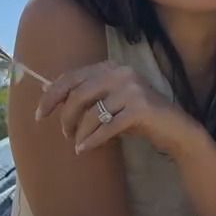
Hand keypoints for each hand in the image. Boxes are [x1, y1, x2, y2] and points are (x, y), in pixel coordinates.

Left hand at [34, 61, 194, 158]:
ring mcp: (132, 90)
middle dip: (66, 116)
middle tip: (64, 133)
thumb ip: (86, 94)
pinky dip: (93, 140)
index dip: (52, 95)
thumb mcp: (111, 101)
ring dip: (79, 132)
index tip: (40, 114)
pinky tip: (85, 148)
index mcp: (111, 67)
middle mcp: (121, 73)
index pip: (72, 76)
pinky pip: (107, 127)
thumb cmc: (138, 117)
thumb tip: (47, 91)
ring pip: (92, 113)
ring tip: (77, 144)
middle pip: (79, 94)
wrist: (175, 130)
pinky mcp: (140, 109)